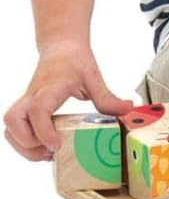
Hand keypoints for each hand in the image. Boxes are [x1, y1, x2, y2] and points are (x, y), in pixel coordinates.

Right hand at [4, 40, 133, 161]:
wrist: (61, 46)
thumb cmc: (75, 61)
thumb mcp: (94, 78)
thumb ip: (107, 97)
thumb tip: (127, 109)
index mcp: (49, 88)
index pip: (37, 111)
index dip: (44, 131)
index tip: (56, 146)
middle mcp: (32, 96)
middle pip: (13, 122)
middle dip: (29, 143)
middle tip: (52, 151)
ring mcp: (25, 103)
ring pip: (9, 128)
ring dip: (23, 146)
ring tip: (47, 152)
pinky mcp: (24, 109)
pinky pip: (14, 129)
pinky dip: (24, 142)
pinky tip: (44, 146)